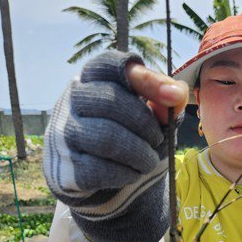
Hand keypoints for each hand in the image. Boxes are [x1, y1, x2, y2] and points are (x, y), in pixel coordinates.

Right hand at [44, 50, 187, 241]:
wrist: (100, 177)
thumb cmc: (129, 135)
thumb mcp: (151, 115)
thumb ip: (165, 102)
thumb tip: (176, 94)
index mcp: (94, 78)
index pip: (112, 64)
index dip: (146, 78)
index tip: (174, 96)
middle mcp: (73, 100)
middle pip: (111, 101)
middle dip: (145, 124)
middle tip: (158, 139)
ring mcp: (65, 132)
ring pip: (106, 137)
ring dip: (139, 152)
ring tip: (149, 160)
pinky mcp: (66, 165)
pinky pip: (99, 168)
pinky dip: (125, 173)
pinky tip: (132, 172)